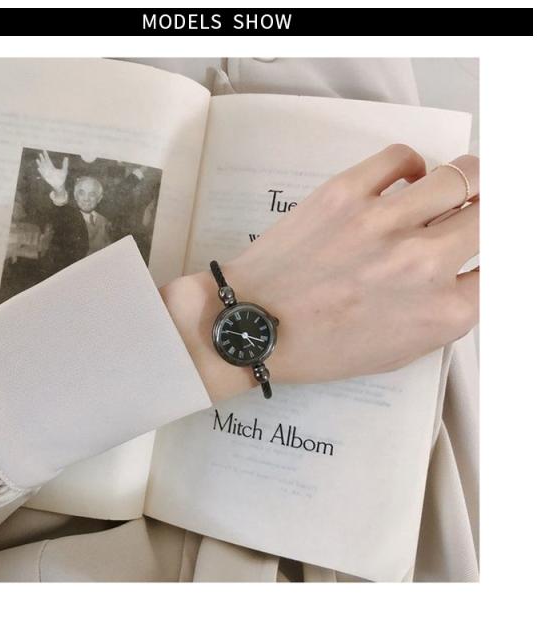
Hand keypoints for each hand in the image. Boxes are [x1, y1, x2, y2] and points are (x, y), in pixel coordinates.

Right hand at [36, 150, 67, 194]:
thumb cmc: (62, 178)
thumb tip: (66, 157)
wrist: (60, 185)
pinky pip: (42, 174)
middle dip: (42, 158)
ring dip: (39, 164)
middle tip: (40, 154)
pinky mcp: (46, 177)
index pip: (48, 159)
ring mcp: (46, 173)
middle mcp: (48, 169)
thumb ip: (65, 164)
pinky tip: (38, 168)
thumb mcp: (64, 170)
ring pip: (42, 167)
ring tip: (37, 159)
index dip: (46, 155)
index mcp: (52, 167)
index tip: (44, 150)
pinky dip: (40, 171)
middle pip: (44, 162)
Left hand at [160, 145, 478, 402]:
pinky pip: (402, 157)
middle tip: (472, 210)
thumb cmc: (319, 348)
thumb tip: (463, 275)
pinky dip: (411, 165)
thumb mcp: (396, 352)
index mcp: (443, 313)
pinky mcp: (347, 193)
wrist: (255, 326)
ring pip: (460, 174)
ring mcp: (386, 223)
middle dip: (485, 212)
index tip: (479, 247)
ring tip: (447, 188)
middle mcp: (425, 264)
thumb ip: (441, 315)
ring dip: (462, 180)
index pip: (501, 268)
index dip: (490, 255)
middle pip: (491, 214)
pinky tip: (405, 181)